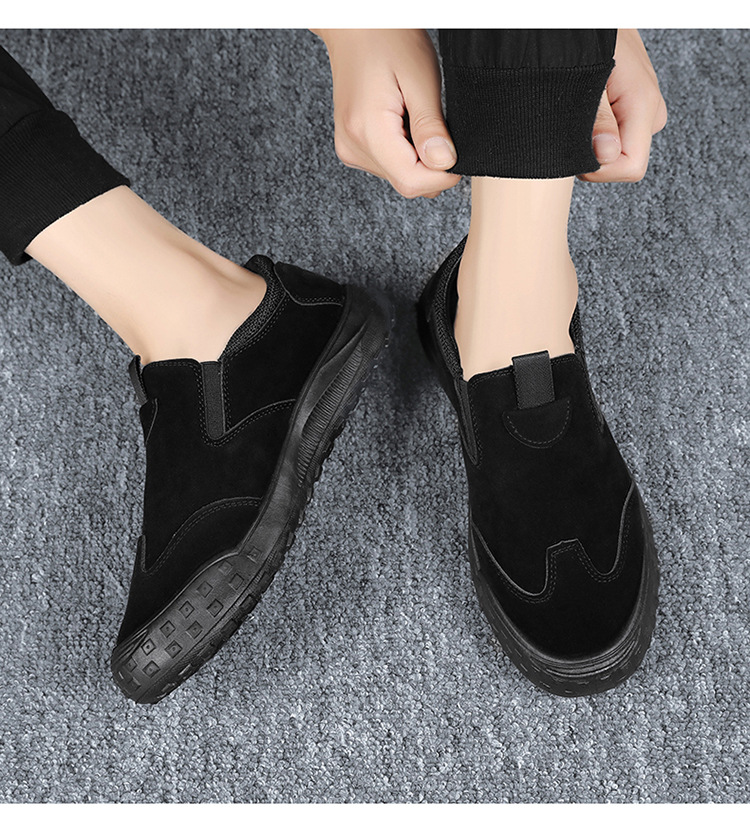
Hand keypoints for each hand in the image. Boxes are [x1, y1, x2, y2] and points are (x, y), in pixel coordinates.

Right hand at [313, 29, 460, 198]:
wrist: (355, 26)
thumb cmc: (387, 38)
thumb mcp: (420, 78)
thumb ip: (431, 126)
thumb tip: (445, 163)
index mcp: (367, 130)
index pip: (411, 181)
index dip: (441, 176)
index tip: (456, 154)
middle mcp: (353, 146)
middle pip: (406, 182)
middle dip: (431, 166)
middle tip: (438, 128)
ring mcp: (350, 148)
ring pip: (399, 176)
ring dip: (419, 158)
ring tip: (415, 117)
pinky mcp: (353, 147)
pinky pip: (389, 165)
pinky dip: (406, 152)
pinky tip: (405, 122)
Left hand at [580, 29, 667, 182]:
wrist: (591, 19)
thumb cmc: (587, 41)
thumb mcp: (586, 81)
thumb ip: (598, 120)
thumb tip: (606, 154)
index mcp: (643, 106)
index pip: (631, 167)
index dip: (601, 169)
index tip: (578, 150)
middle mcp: (651, 110)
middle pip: (625, 161)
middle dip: (595, 155)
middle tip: (576, 124)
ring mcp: (646, 108)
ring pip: (620, 149)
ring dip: (595, 141)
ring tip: (582, 110)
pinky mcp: (637, 106)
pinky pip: (618, 134)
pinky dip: (598, 131)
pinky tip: (589, 110)